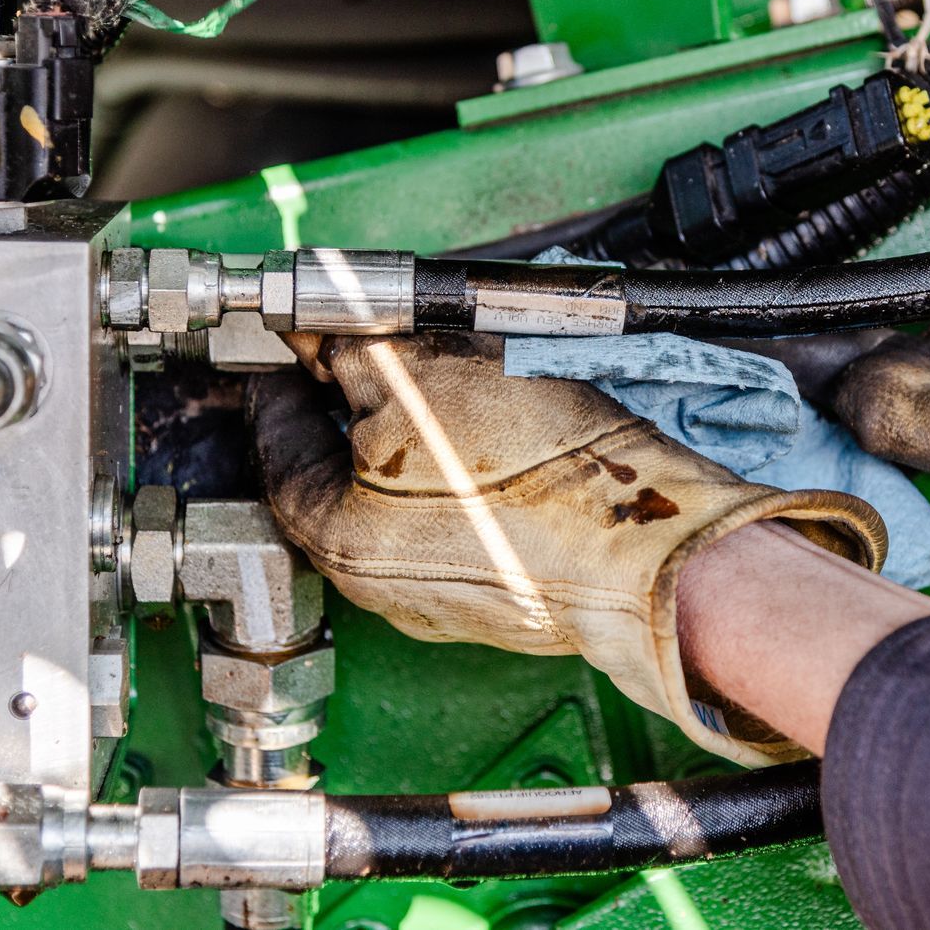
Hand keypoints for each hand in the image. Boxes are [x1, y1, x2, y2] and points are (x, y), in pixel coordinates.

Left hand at [249, 332, 886, 765]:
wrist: (650, 545)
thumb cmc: (544, 474)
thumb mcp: (428, 377)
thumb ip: (357, 349)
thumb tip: (321, 335)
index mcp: (337, 539)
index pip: (279, 442)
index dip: (284, 376)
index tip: (294, 341)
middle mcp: (378, 584)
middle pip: (340, 472)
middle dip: (355, 402)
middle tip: (374, 346)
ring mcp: (443, 595)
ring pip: (404, 496)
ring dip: (417, 435)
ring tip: (454, 382)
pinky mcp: (504, 593)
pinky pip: (462, 520)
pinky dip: (467, 472)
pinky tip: (505, 435)